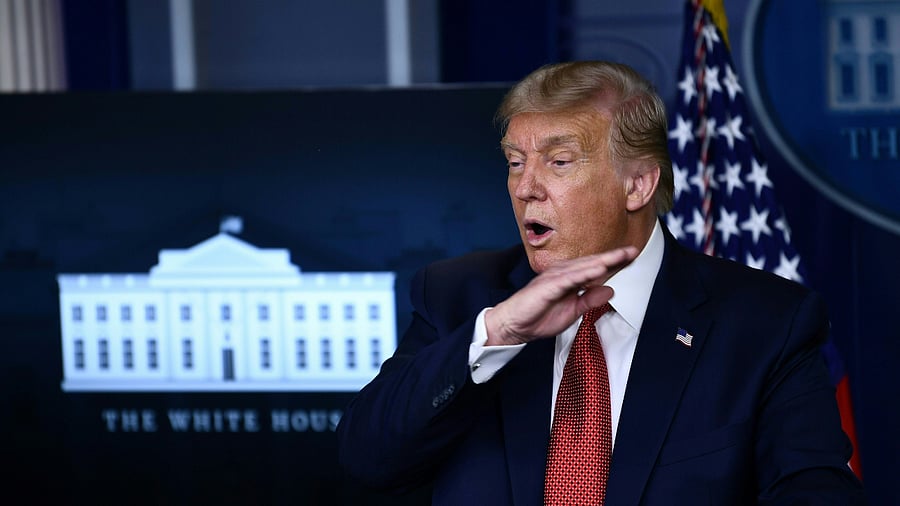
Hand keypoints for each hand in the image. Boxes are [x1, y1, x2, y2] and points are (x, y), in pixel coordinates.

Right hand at [484, 247, 638, 345]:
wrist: (514, 326)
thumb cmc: (538, 317)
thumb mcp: (573, 311)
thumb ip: (590, 300)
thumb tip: (610, 290)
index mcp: (569, 279)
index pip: (594, 268)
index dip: (613, 262)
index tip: (632, 256)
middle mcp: (562, 274)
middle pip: (591, 263)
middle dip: (612, 257)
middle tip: (632, 250)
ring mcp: (554, 278)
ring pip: (581, 267)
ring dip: (601, 261)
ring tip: (620, 256)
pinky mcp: (546, 286)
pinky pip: (568, 278)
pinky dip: (583, 273)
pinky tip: (598, 269)